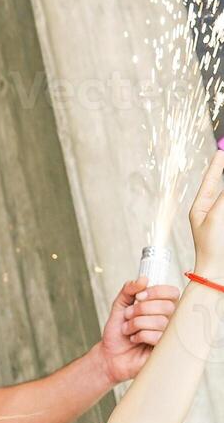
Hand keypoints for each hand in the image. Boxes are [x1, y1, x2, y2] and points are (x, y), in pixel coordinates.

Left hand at [97, 278, 179, 382]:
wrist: (110, 354)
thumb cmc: (118, 331)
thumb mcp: (119, 306)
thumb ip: (129, 290)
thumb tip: (143, 279)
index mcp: (163, 306)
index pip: (172, 292)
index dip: (156, 292)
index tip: (138, 297)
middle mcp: (170, 319)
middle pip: (167, 306)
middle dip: (140, 310)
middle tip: (127, 316)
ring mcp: (170, 335)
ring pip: (160, 322)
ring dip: (136, 324)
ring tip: (127, 329)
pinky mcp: (166, 349)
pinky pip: (157, 337)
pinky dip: (139, 336)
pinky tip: (134, 340)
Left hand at [190, 149, 223, 278]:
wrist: (219, 272)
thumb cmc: (212, 246)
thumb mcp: (217, 216)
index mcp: (201, 208)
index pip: (210, 181)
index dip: (217, 166)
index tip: (221, 151)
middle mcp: (212, 211)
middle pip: (222, 187)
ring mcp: (222, 218)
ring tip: (223, 196)